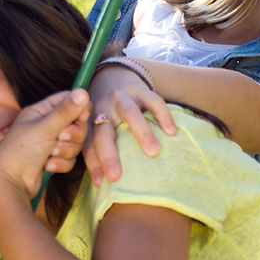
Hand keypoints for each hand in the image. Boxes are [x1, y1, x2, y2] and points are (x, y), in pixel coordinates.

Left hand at [0, 88, 88, 210]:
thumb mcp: (45, 128)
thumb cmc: (21, 151)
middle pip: (76, 123)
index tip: (82, 117)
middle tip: (60, 138)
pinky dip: (60, 163)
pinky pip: (70, 158)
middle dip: (72, 134)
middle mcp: (46, 125)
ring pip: (75, 143)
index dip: (79, 108)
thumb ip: (66, 111)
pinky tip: (47, 166)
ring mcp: (50, 143)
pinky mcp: (53, 159)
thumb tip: (83, 91)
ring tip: (49, 154)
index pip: (68, 100)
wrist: (10, 182)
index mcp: (40, 111)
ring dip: (65, 150)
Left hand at [84, 66, 176, 185]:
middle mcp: (102, 109)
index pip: (88, 145)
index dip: (92, 164)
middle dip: (108, 155)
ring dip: (141, 133)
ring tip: (154, 153)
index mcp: (89, 121)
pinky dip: (163, 115)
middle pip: (103, 132)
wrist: (110, 74)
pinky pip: (154, 100)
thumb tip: (97, 186)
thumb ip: (95, 149)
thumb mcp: (93, 125)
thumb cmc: (102, 111)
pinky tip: (172, 132)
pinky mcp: (140, 90)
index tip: (99, 184)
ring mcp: (121, 98)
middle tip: (115, 176)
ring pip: (129, 113)